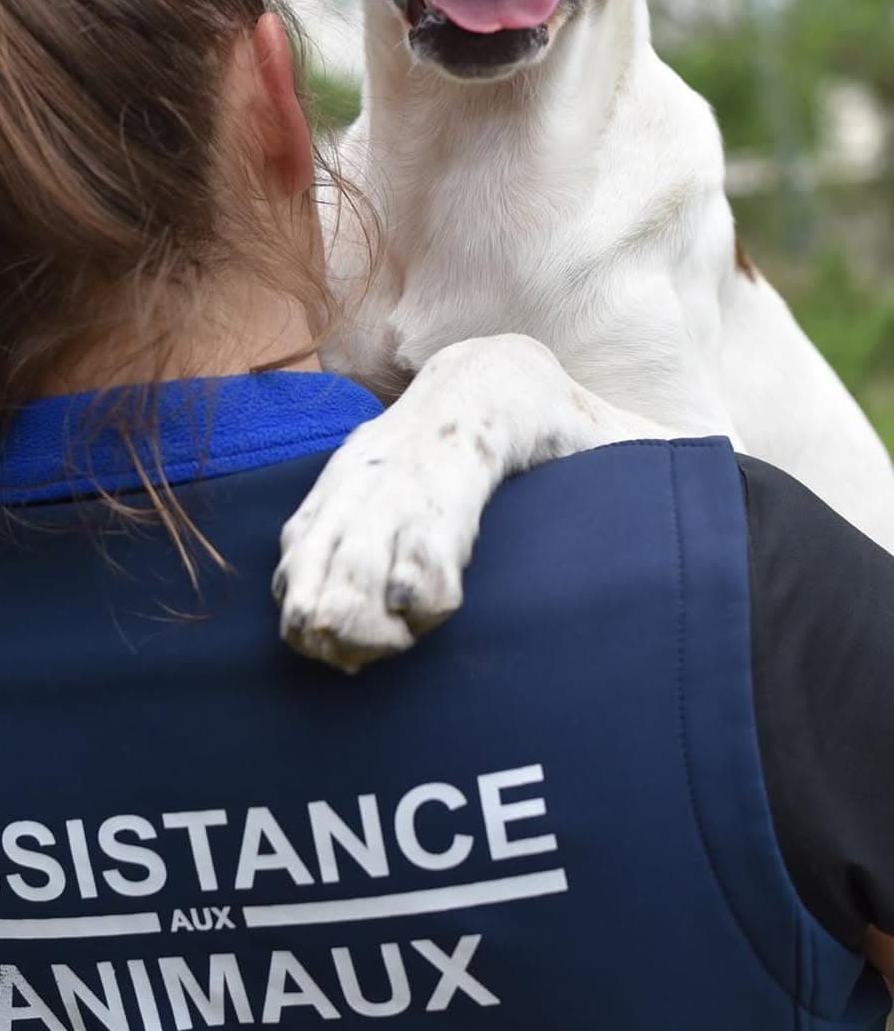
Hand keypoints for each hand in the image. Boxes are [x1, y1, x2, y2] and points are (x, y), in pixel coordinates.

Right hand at [274, 334, 670, 672]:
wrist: (499, 378)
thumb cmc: (582, 432)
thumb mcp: (633, 446)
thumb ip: (661, 470)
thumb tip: (728, 492)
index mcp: (495, 402)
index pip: (450, 475)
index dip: (432, 549)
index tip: (437, 611)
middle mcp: (421, 424)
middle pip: (373, 508)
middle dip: (360, 587)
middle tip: (372, 651)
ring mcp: (375, 449)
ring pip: (329, 518)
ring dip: (321, 589)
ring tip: (333, 649)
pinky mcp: (343, 479)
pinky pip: (307, 528)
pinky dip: (302, 575)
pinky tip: (306, 623)